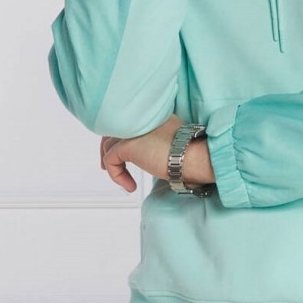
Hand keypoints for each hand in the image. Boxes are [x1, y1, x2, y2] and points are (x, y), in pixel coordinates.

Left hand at [100, 114, 215, 192]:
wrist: (194, 156)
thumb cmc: (193, 155)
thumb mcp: (176, 143)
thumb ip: (162, 144)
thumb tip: (155, 158)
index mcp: (154, 117)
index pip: (131, 125)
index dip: (124, 140)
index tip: (125, 156)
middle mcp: (142, 120)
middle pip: (114, 131)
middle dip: (108, 149)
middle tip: (107, 165)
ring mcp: (133, 131)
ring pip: (108, 145)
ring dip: (111, 165)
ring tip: (123, 180)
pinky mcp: (128, 145)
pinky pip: (111, 160)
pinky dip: (116, 175)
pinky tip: (130, 185)